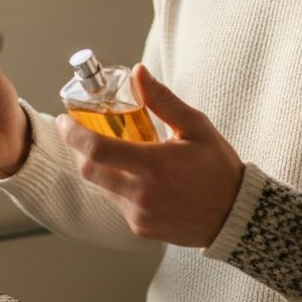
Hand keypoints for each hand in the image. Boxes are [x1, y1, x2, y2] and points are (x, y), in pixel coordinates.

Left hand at [56, 63, 243, 246]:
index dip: (72, 133)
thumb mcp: (196, 127)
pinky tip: (136, 177)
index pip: (96, 149)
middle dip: (78, 149)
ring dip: (100, 167)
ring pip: (102, 187)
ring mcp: (140, 214)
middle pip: (89, 170)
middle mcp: (142, 193)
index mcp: (155, 165)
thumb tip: (138, 72)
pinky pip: (117, 203)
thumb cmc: (219, 167)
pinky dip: (117, 186)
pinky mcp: (142, 228)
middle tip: (81, 132)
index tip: (63, 120)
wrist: (237, 216)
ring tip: (115, 152)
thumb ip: (163, 101)